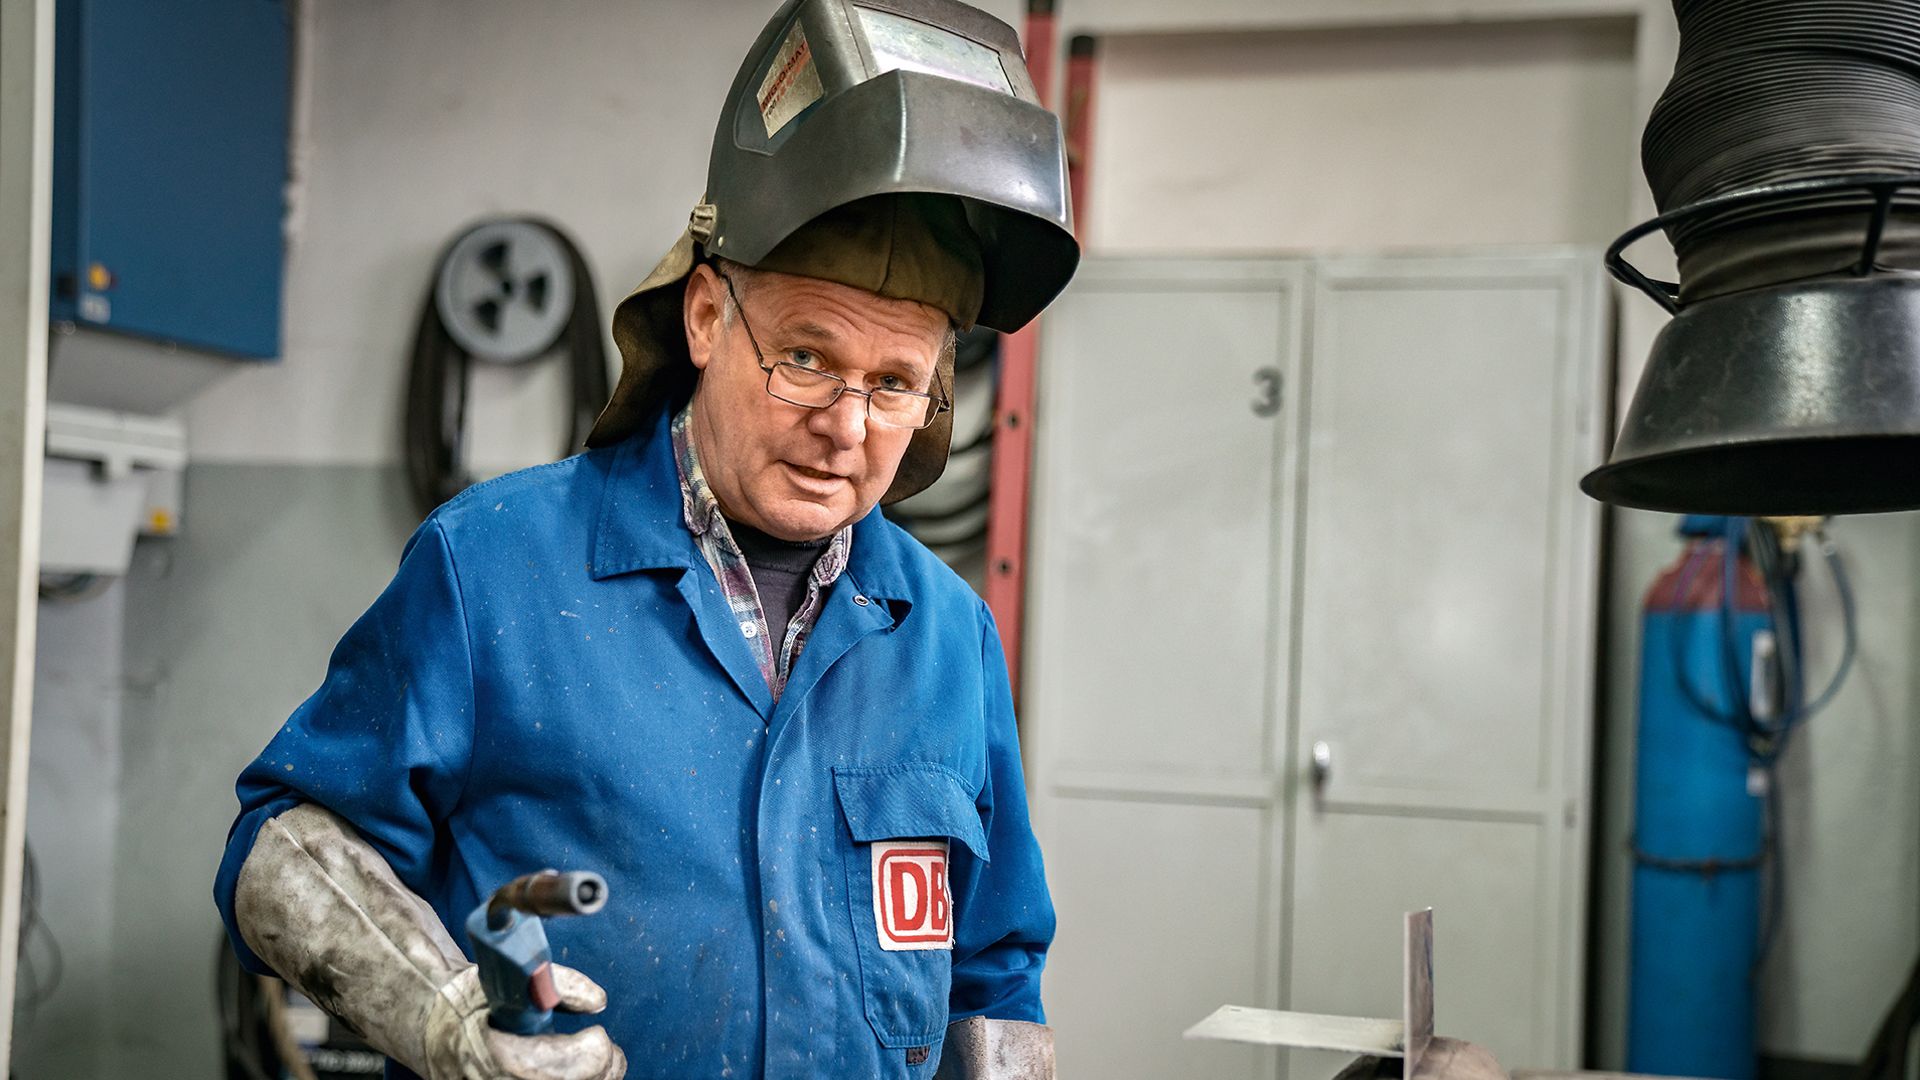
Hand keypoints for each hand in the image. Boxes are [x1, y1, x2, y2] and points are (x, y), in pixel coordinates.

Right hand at [422, 964, 626, 1079]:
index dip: (594, 1048)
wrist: (428, 1029)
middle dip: (602, 1068)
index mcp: (501, 1055)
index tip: (595, 1033)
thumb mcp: (506, 982)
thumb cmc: (465, 1003)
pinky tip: (576, 1076)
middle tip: (609, 1052)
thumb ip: (558, 984)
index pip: (571, 1065)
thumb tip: (597, 1001)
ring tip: (600, 1066)